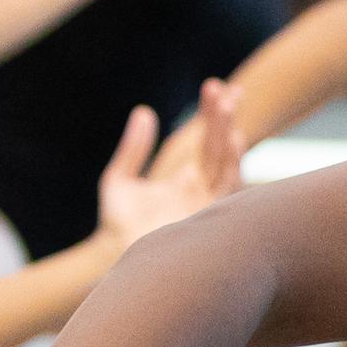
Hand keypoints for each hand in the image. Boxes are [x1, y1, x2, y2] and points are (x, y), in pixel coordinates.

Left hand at [115, 80, 243, 238]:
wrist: (113, 260)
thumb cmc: (117, 226)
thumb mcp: (119, 180)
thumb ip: (133, 149)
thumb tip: (145, 112)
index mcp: (187, 181)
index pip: (205, 141)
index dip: (212, 114)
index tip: (215, 86)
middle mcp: (202, 192)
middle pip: (220, 148)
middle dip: (225, 118)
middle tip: (230, 89)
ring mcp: (207, 206)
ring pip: (226, 165)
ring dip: (229, 135)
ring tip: (228, 109)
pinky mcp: (207, 218)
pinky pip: (227, 188)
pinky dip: (232, 163)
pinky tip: (233, 140)